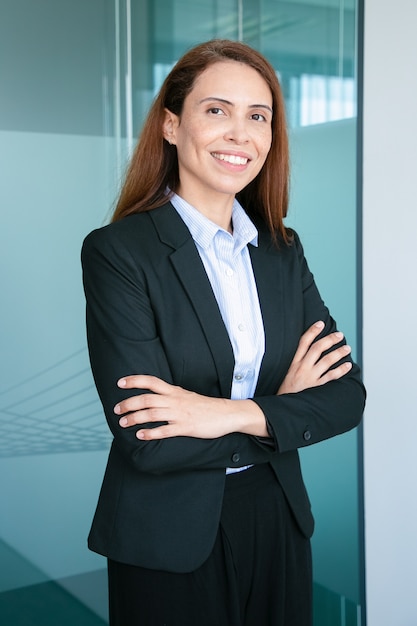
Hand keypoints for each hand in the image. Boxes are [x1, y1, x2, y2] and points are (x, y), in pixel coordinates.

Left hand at [115, 375, 267, 439]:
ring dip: (135, 418)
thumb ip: (171, 396)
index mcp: (175, 391)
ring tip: (123, 423)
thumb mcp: (186, 395)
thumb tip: (154, 397)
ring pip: (152, 414)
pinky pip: (165, 430)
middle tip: (116, 410)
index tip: (119, 383)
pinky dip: (151, 433)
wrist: (227, 414)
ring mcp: (180, 414)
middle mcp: (175, 400)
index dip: (134, 381)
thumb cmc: (205, 407)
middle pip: (146, 399)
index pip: (151, 382)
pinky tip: (141, 436)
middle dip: (128, 404)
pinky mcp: (186, 428)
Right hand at [277, 321, 351, 394]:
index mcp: (294, 362)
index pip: (303, 342)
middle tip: (339, 335)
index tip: (320, 323)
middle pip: (318, 348)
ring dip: (339, 353)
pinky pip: (331, 376)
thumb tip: (308, 350)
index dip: (312, 331)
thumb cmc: (286, 389)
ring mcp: (310, 377)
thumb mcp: (286, 372)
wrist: (283, 406)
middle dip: (330, 339)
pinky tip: (348, 366)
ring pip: (327, 360)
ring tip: (347, 348)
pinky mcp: (316, 387)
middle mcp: (302, 367)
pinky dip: (341, 370)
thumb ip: (297, 362)